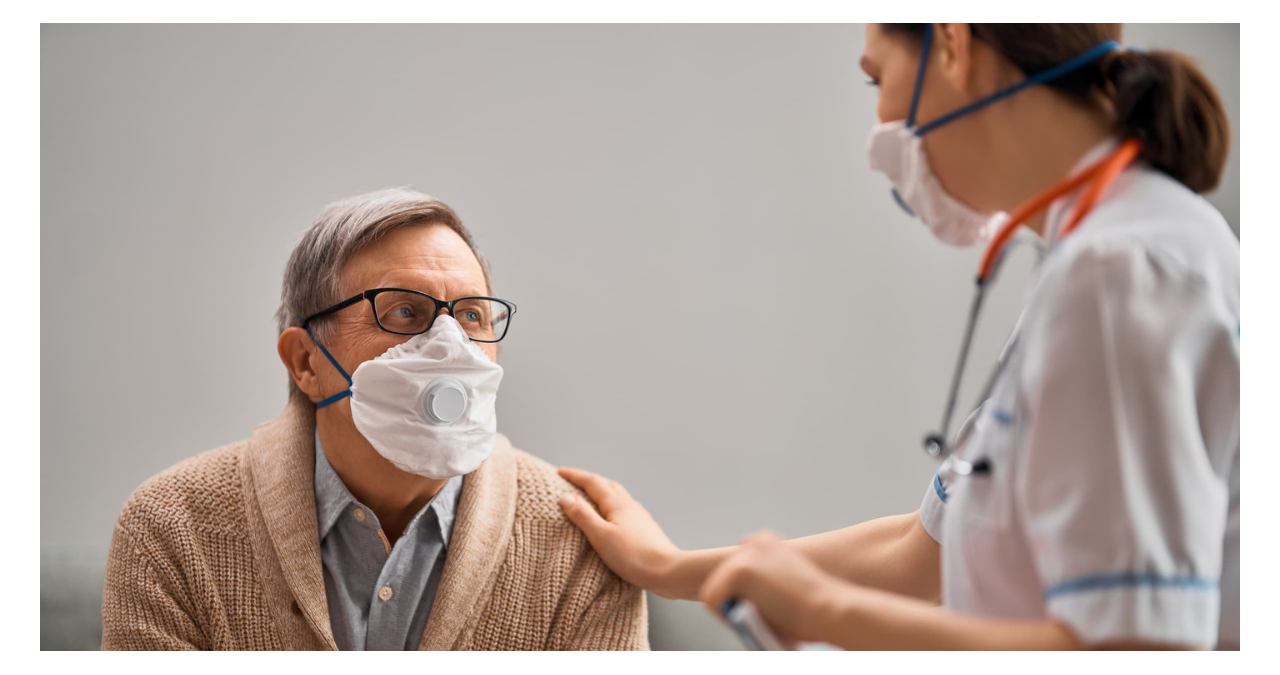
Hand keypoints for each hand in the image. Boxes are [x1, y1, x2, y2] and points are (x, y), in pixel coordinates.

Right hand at [557, 467, 683, 597]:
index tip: (559, 472)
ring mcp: (639, 516)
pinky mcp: (645, 528)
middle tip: (571, 481)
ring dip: (601, 491)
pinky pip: (624, 508)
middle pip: (606, 484)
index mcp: (616, 504)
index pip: (592, 482)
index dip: (574, 475)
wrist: (667, 571)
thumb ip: (582, 515)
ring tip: (589, 496)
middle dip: (587, 480)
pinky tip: (612, 516)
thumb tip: (565, 497)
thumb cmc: (632, 556)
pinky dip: (611, 505)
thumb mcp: (600, 536)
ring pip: (617, 495)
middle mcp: (629, 505)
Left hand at [699, 530, 847, 644]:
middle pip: (724, 574)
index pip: (740, 560)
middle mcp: (756, 543)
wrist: (830, 609)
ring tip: (749, 621)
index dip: (742, 586)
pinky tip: (744, 620)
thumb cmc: (817, 607)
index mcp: (770, 543)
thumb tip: (750, 601)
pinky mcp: (738, 570)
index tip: (751, 602)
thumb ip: (768, 585)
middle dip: (732, 596)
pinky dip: (722, 613)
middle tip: (747, 616)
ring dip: (729, 605)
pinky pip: (712, 597)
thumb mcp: (790, 585)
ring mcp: (745, 555)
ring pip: (717, 586)